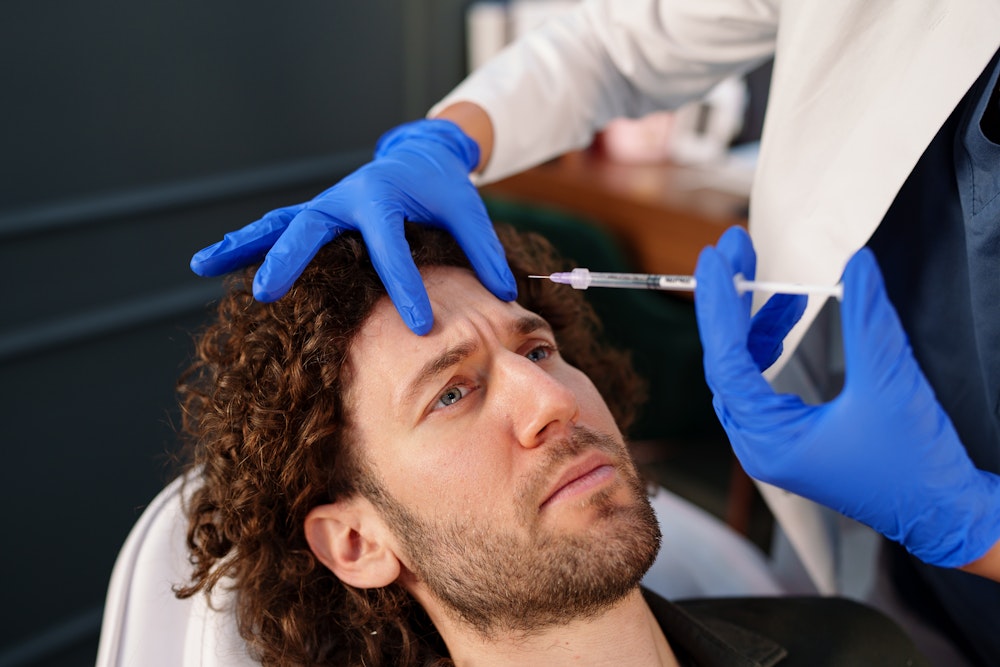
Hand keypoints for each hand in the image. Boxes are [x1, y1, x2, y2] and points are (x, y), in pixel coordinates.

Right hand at [189, 119, 516, 334]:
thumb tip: (507, 295)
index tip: (420, 326)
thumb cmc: (445, 186)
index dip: (407, 288)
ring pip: (278, 224)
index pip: (391, 249)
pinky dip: (247, 243)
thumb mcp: (469, 211)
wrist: (421, 155)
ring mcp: (325, 206)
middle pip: (311, 229)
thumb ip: (484, 250)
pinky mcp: (318, 215)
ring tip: (200, 263)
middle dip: (290, 259)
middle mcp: (345, 198)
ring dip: (242, 244)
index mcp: (384, 197)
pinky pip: (277, 228)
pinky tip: (212, 262)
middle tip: (269, 291)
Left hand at [694, 227, 999, 567]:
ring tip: (771, 281)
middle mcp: (759, 445)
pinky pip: (761, 382)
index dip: (719, 304)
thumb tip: (856, 264)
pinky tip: (785, 315)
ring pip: (742, 370)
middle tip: (734, 250)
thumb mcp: (891, 383)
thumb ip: (869, 320)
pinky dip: (768, 345)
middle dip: (729, 303)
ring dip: (753, 322)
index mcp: (768, 442)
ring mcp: (772, 442)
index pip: (725, 361)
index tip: (716, 257)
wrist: (946, 512)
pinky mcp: (789, 436)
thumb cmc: (918, 463)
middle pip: (725, 362)